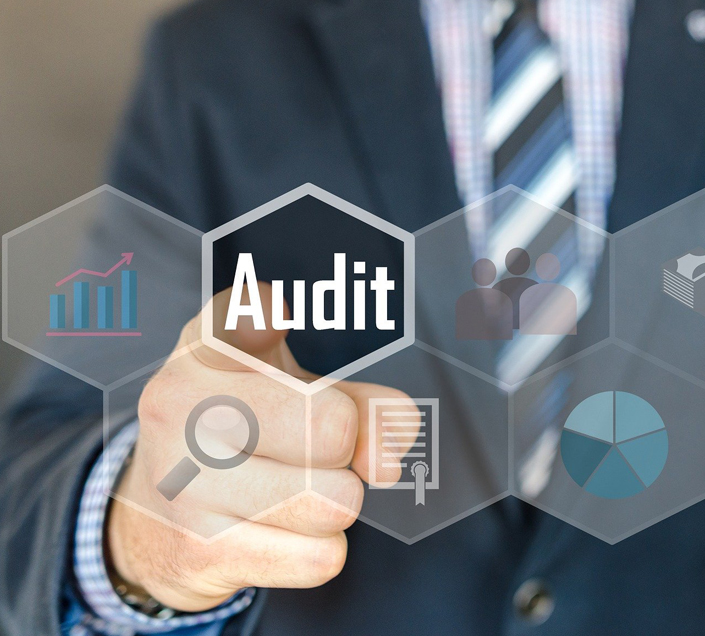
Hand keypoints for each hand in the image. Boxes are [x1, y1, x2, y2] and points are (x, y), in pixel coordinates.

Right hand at [107, 283, 411, 611]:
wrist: (152, 518)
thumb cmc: (242, 435)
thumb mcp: (295, 392)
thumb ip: (366, 404)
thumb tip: (385, 458)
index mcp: (204, 349)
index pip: (243, 313)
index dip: (264, 320)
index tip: (274, 320)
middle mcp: (181, 404)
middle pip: (331, 424)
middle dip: (345, 449)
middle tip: (316, 451)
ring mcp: (183, 480)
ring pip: (335, 500)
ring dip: (337, 504)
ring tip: (297, 493)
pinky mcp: (199, 550)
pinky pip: (319, 557)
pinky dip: (320, 551)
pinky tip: (281, 533)